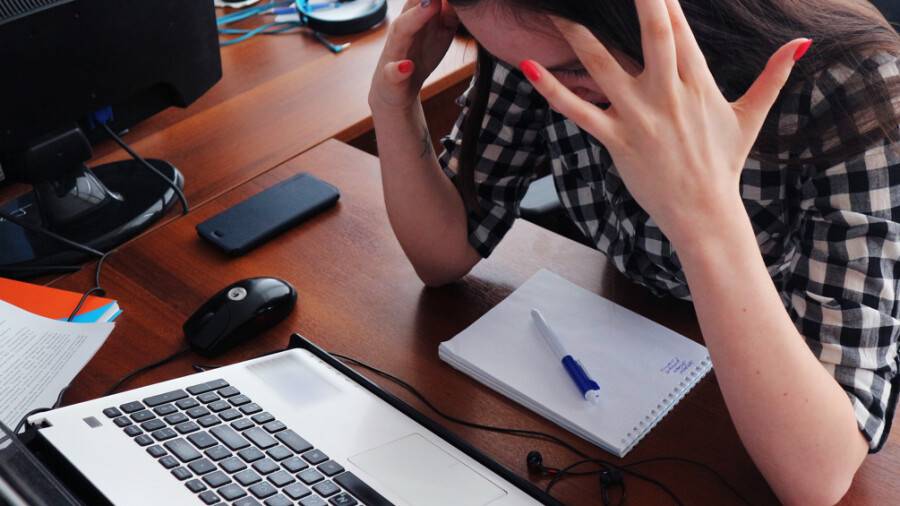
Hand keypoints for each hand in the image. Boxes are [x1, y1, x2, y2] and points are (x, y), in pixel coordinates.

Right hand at [369, 0, 458, 111]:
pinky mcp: (391, 75)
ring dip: (415, 18)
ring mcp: (395, 50)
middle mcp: (402, 28)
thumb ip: (451, 13)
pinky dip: (399, 69)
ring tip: (432, 5)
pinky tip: (407, 67)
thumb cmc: (420, 55)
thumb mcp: (441, 32)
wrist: (396, 89)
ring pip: (402, 29)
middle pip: (412, 3)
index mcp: (415, 16)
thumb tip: (465, 0)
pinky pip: (393, 71)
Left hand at [520, 0, 810, 247]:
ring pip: (603, 66)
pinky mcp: (616, 139)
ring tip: (554, 11)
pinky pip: (579, 110)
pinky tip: (530, 67)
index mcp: (698, 82)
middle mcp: (668, 93)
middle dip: (639, 2)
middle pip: (652, 34)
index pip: (680, 28)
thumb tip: (802, 42)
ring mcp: (640, 116)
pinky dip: (553, 89)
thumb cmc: (723, 164)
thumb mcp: (751, 116)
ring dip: (577, 35)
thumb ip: (773, 76)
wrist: (704, 213)